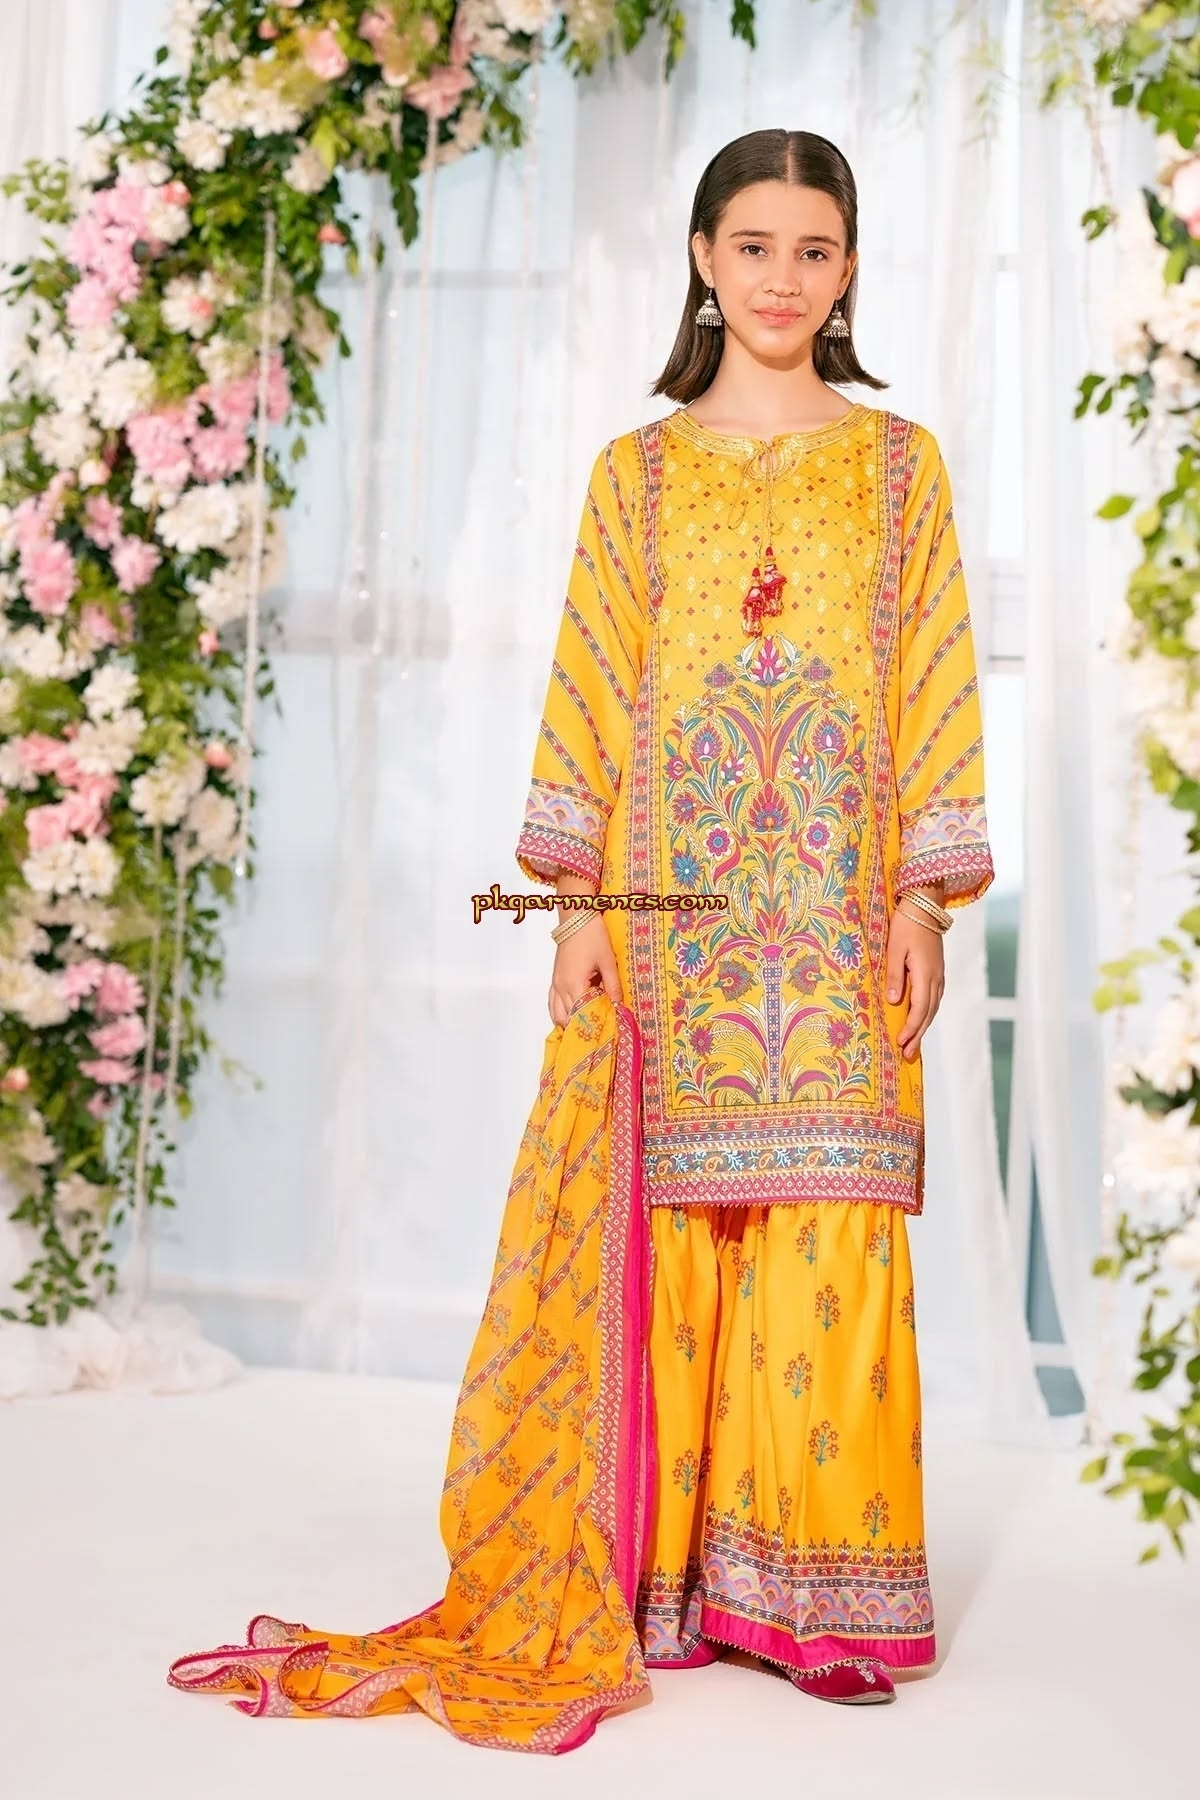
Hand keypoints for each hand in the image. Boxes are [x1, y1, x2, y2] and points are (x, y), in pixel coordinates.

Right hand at [548, 917, 623, 1025]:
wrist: (575, 917)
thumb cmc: (592, 936)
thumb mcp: (607, 961)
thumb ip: (613, 986)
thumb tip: (618, 1005)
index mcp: (575, 984)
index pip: (582, 1015)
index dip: (593, 1027)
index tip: (605, 1035)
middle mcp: (561, 987)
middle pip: (568, 1018)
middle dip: (582, 1028)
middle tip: (598, 1035)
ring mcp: (556, 983)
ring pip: (556, 1014)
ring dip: (568, 1023)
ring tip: (584, 1030)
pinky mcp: (555, 978)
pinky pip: (552, 1003)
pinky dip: (559, 1013)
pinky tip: (569, 1018)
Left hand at [884, 904, 944, 1061]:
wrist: (925, 906)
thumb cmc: (906, 925)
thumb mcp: (895, 948)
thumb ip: (895, 975)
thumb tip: (894, 1001)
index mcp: (925, 973)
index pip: (919, 1007)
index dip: (911, 1027)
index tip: (901, 1041)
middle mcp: (936, 978)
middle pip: (928, 1013)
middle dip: (917, 1035)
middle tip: (907, 1055)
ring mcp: (939, 975)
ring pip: (933, 1008)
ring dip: (923, 1027)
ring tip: (912, 1045)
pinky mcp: (937, 972)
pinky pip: (934, 999)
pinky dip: (927, 1014)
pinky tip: (920, 1021)